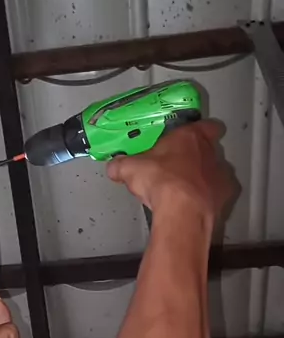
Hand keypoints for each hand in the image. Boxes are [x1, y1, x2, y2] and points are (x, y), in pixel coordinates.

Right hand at [106, 120, 236, 222]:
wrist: (183, 212)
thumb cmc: (160, 180)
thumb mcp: (131, 169)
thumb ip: (121, 165)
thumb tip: (113, 167)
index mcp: (190, 137)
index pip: (206, 125)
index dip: (199, 130)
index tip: (189, 137)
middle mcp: (210, 152)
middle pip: (208, 148)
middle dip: (195, 156)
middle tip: (176, 166)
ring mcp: (221, 174)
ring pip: (214, 171)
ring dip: (203, 178)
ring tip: (184, 190)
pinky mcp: (226, 197)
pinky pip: (218, 193)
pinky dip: (208, 197)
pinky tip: (194, 205)